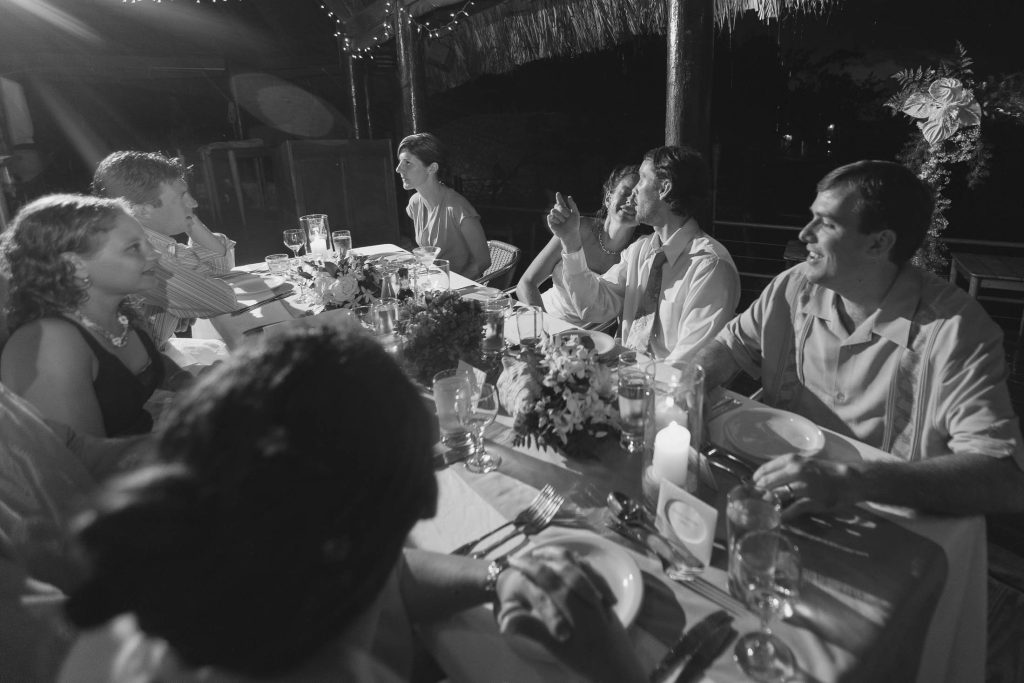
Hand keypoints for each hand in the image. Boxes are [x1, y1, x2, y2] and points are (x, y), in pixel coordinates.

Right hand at [495, 546, 644, 681]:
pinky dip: (579, 563)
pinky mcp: (608, 599)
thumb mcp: (557, 650)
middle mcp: (590, 598)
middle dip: (545, 557)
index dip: (530, 567)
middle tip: (528, 553)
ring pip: (581, 566)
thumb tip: (505, 622)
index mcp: (576, 611)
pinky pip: (594, 573)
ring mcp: (601, 596)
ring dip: (562, 557)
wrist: (621, 673)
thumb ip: (533, 630)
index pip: (549, 580)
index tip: (515, 560)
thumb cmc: (587, 665)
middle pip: (565, 568)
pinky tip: (570, 563)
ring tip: (545, 552)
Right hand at [546, 193, 582, 251]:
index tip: (558, 193)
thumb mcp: (576, 214)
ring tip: (563, 221)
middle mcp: (558, 213)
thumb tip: (569, 196)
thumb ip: (573, 205)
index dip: (558, 197)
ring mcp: (554, 217)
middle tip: (567, 216)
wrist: (570, 233)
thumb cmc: (574, 224)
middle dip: (563, 210)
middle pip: (557, 205)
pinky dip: (555, 219)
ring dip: (560, 216)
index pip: (560, 202)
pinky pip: (550, 216)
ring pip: (553, 210)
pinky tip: (558, 223)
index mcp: (564, 210)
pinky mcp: (550, 222)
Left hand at [753, 454, 863, 518]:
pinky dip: (781, 515)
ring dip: (767, 504)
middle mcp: (796, 471)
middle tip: (751, 502)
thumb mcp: (804, 464)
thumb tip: (765, 480)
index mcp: (792, 460)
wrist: (850, 480)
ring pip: (776, 495)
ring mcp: (803, 486)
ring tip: (760, 510)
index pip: (764, 470)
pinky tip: (776, 519)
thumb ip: (786, 470)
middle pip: (766, 483)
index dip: (754, 481)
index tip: (749, 489)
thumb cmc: (825, 472)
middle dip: (756, 494)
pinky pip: (790, 510)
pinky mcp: (811, 501)